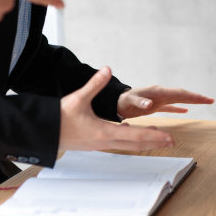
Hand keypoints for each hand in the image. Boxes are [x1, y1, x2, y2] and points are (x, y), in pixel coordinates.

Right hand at [59, 67, 174, 151]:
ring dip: (144, 142)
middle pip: (136, 144)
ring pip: (128, 145)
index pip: (135, 135)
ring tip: (158, 138)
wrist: (43, 133)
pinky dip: (130, 139)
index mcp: (104, 132)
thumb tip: (107, 69)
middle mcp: (105, 141)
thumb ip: (95, 84)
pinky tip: (131, 132)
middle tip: (172, 141)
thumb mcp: (78, 98)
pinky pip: (118, 143)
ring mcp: (100, 145)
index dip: (154, 136)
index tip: (169, 137)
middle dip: (155, 142)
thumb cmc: (59, 118)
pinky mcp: (95, 143)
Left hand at [117, 85, 214, 119]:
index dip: (193, 97)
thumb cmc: (122, 101)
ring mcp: (158, 98)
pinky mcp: (154, 105)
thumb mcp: (130, 102)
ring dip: (191, 100)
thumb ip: (140, 102)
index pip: (179, 93)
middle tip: (211, 100)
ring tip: (204, 102)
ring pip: (178, 99)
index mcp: (157, 92)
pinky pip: (170, 106)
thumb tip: (149, 105)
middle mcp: (160, 93)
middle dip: (196, 97)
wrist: (115, 101)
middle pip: (182, 94)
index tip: (205, 99)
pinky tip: (185, 110)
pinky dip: (178, 108)